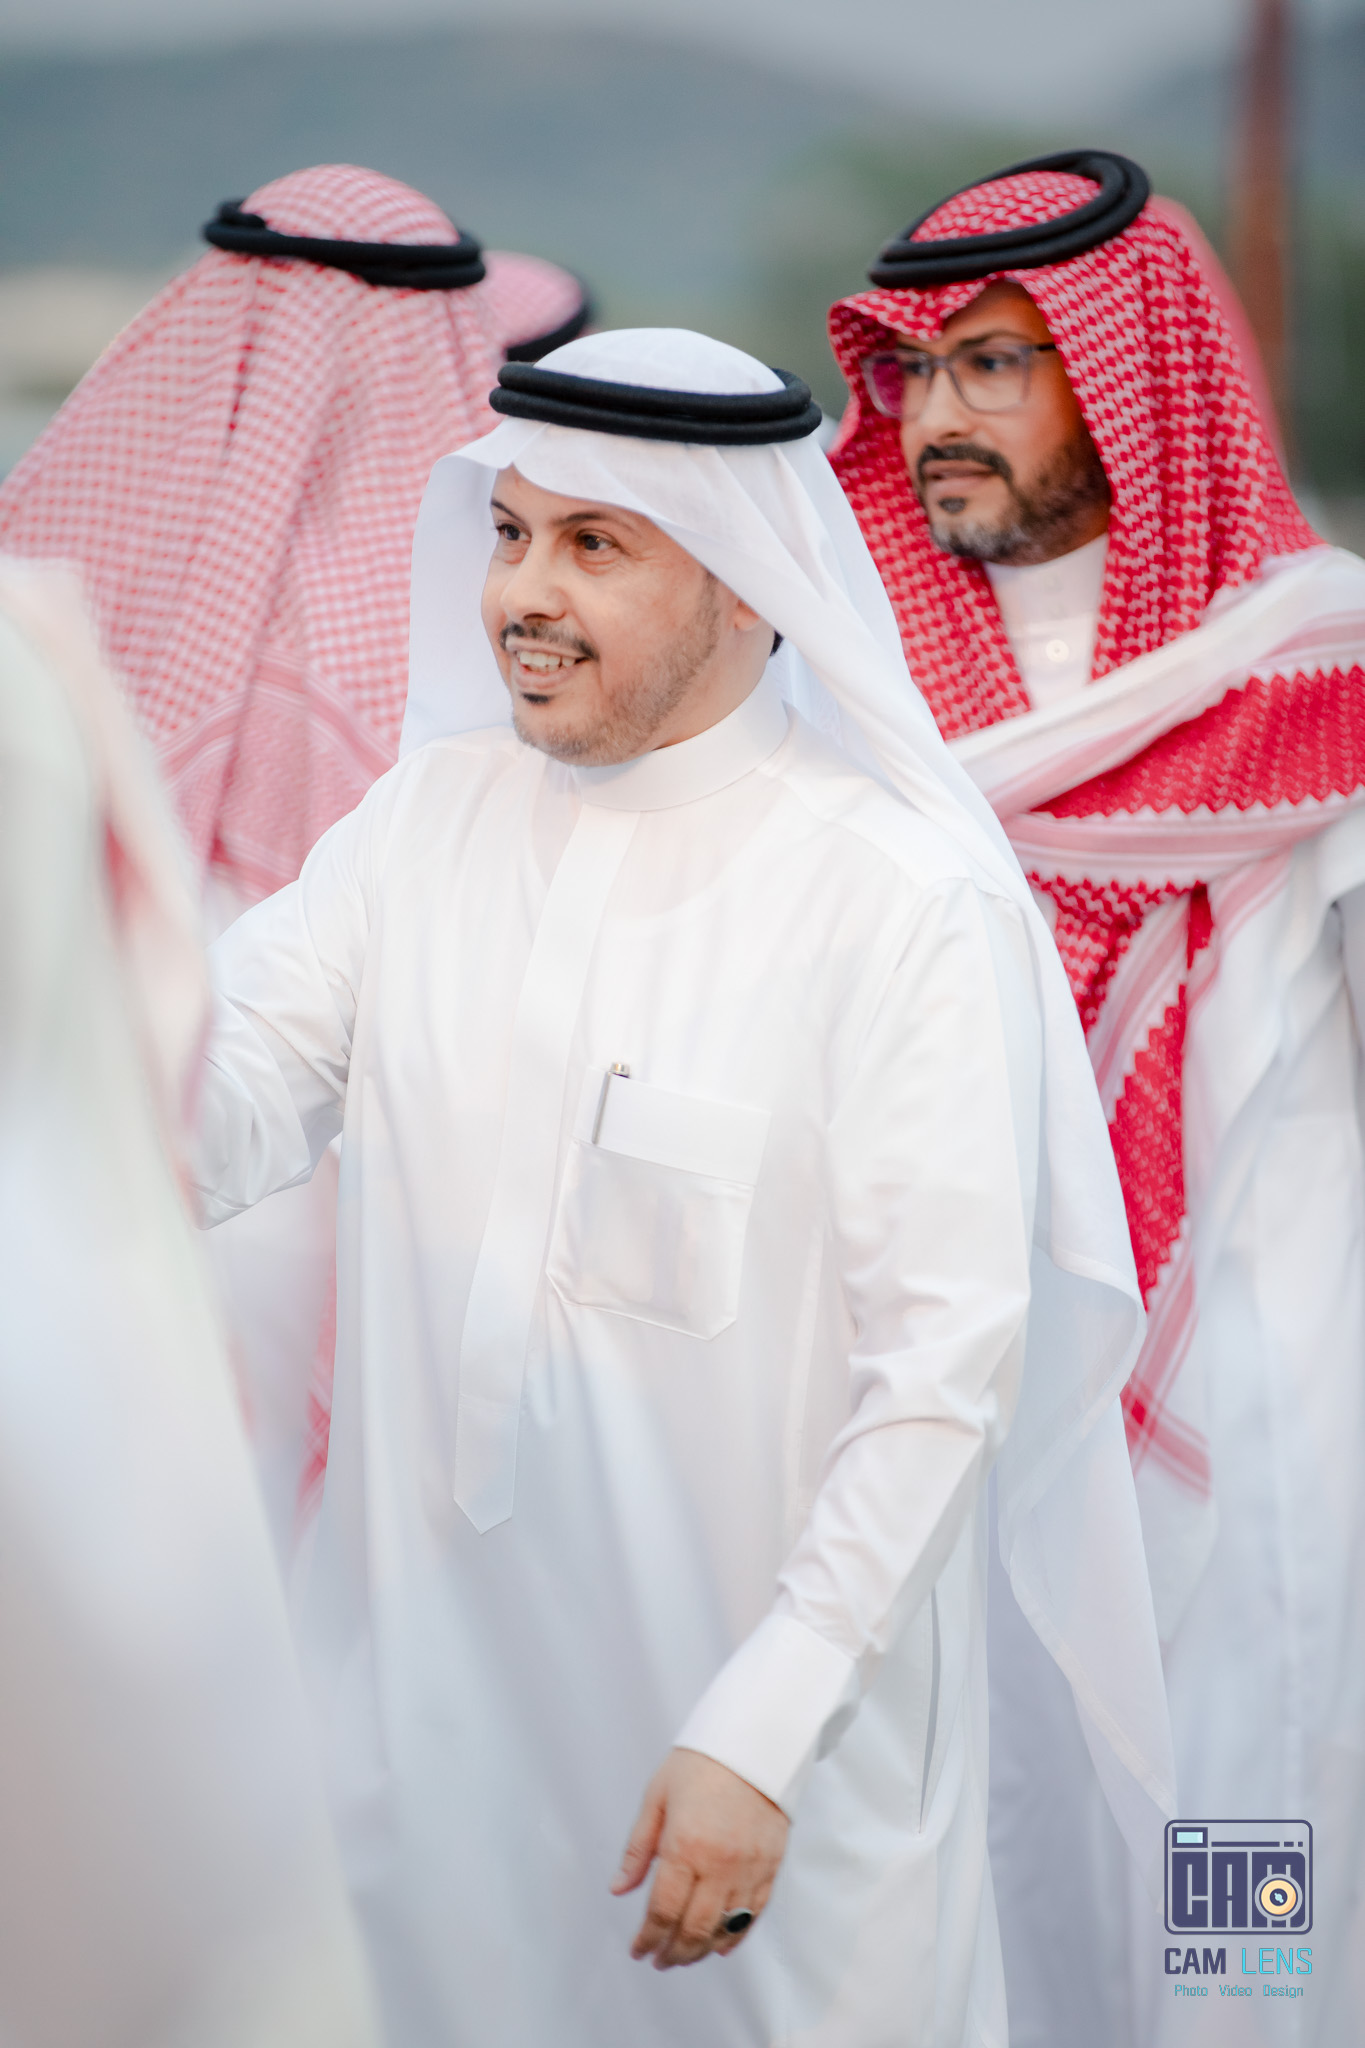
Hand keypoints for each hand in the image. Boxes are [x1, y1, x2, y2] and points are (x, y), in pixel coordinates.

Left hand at [611, 1747, 788, 1968]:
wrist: (754, 1740)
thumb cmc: (701, 1761)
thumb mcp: (657, 1797)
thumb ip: (638, 1849)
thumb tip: (619, 1889)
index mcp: (685, 1846)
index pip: (662, 1911)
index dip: (647, 1939)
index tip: (638, 1950)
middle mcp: (718, 1865)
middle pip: (694, 1929)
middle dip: (673, 1952)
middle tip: (660, 1959)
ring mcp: (748, 1868)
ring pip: (724, 1929)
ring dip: (701, 1950)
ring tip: (685, 1955)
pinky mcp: (770, 1866)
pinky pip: (754, 1914)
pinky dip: (736, 1935)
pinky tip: (721, 1944)